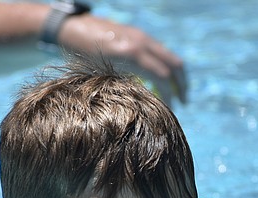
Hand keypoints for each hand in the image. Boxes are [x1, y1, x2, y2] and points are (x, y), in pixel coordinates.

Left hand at [58, 15, 186, 103]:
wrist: (74, 28)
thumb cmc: (83, 55)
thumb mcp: (103, 73)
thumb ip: (125, 85)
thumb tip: (145, 105)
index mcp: (131, 54)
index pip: (162, 76)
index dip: (170, 95)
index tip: (171, 109)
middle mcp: (140, 42)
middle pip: (174, 64)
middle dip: (181, 84)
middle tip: (183, 101)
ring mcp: (141, 36)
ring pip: (170, 55)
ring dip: (177, 74)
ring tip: (178, 91)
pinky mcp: (139, 34)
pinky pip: (160, 51)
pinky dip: (166, 65)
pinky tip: (162, 80)